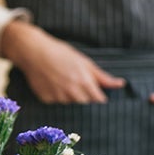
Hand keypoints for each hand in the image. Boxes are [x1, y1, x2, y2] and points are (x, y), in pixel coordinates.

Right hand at [0, 20, 124, 103]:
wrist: (33, 51)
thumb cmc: (61, 53)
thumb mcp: (85, 62)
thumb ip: (102, 77)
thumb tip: (120, 84)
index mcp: (84, 82)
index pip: (99, 100)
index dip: (99, 97)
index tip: (98, 93)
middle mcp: (72, 92)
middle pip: (85, 103)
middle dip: (85, 96)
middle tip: (77, 82)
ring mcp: (58, 97)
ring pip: (70, 102)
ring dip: (70, 95)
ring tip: (63, 79)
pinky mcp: (46, 99)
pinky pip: (56, 101)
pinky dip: (57, 95)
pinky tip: (52, 82)